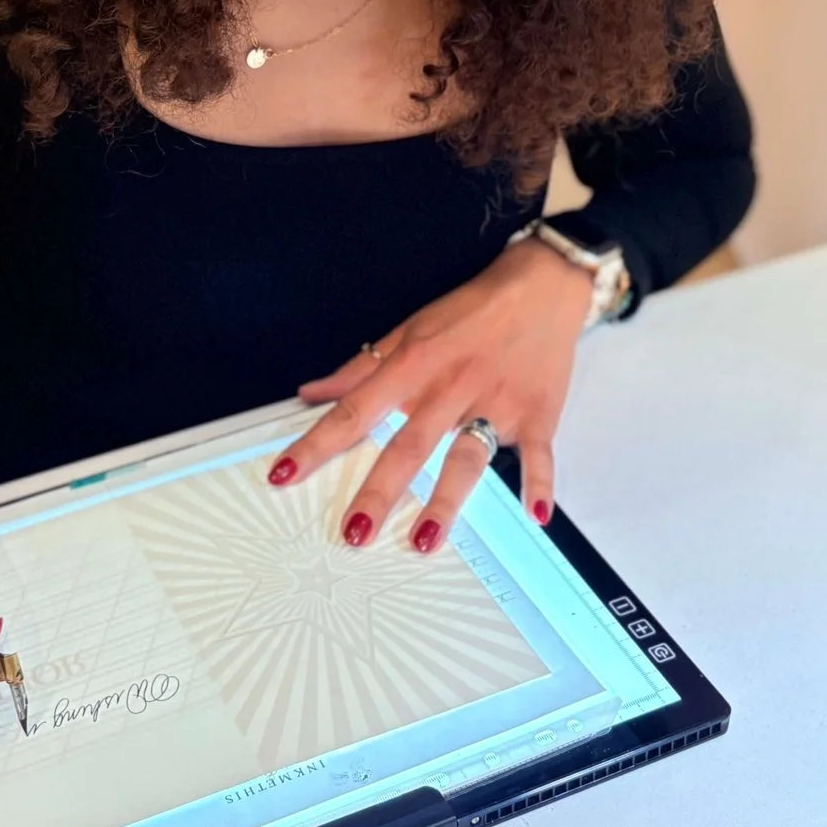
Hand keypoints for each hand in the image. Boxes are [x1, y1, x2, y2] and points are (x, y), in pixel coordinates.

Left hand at [276, 238, 594, 549]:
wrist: (541, 286)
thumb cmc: (469, 311)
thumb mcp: (408, 330)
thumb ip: (360, 369)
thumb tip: (311, 393)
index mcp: (413, 366)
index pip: (354, 411)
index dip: (317, 444)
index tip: (286, 474)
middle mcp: (450, 389)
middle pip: (409, 445)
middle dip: (379, 490)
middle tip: (355, 532)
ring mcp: (495, 404)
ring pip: (467, 457)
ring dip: (445, 500)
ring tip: (423, 540)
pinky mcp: (537, 414)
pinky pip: (539, 454)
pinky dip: (540, 483)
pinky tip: (535, 514)